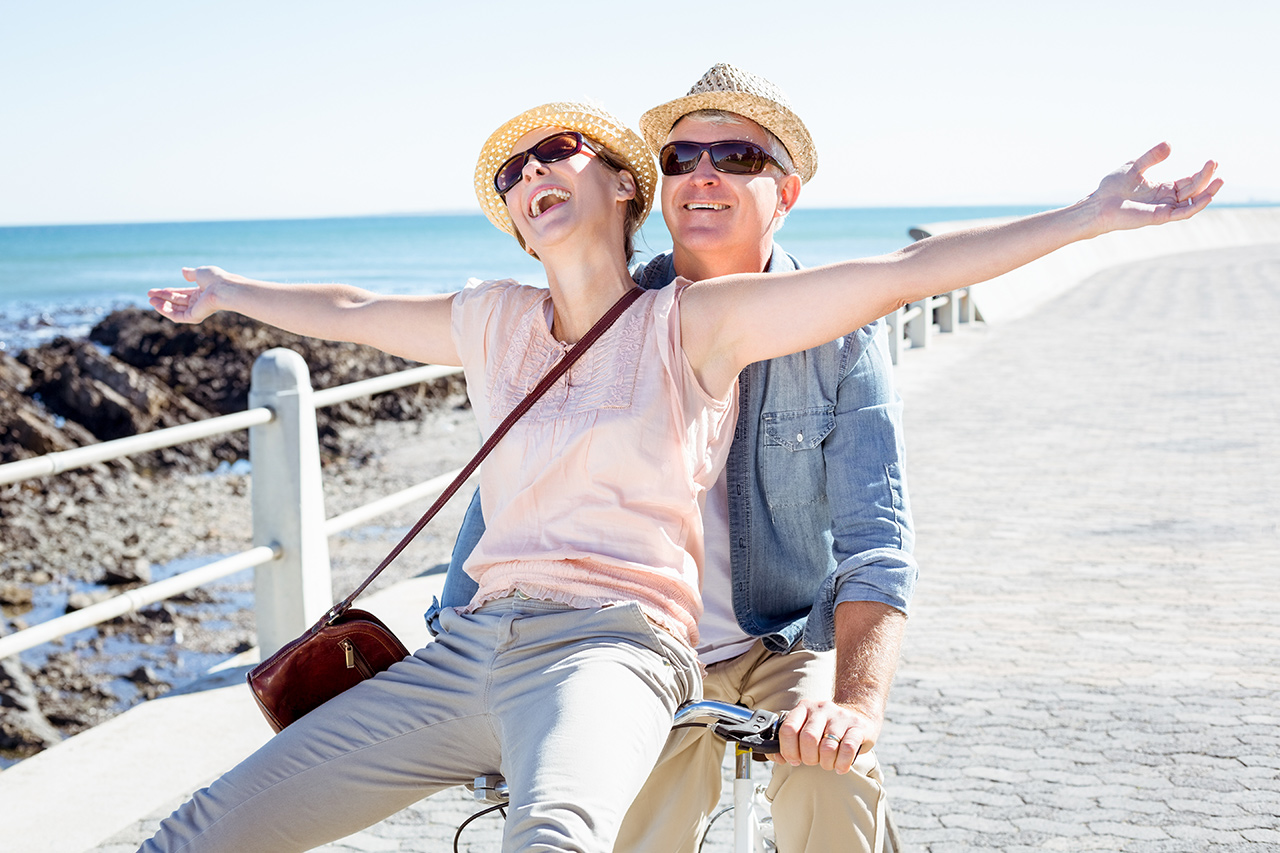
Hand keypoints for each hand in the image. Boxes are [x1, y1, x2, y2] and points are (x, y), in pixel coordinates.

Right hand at [148, 266, 236, 323]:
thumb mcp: (201, 272)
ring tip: (150, 300)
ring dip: (162, 305)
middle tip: (149, 295)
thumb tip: (183, 271)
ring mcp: (197, 310)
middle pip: (177, 301)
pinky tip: (157, 305)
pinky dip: (166, 311)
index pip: (182, 293)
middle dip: (163, 298)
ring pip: (176, 310)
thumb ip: (191, 273)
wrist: (223, 289)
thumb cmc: (215, 279)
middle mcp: (199, 303)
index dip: (169, 292)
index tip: (155, 290)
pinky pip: (177, 316)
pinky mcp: (194, 317)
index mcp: (202, 292)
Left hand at [770, 697, 880, 774]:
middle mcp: (821, 708)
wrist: (858, 715)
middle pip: (808, 739)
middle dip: (808, 758)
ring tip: (828, 763)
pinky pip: (848, 750)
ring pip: (828, 747)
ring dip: (826, 763)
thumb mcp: (805, 727)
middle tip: (813, 761)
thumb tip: (777, 757)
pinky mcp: (858, 727)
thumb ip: (787, 741)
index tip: (793, 759)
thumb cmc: (826, 728)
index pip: (788, 729)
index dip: (788, 749)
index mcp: (804, 707)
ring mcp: (841, 717)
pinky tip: (840, 766)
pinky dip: (842, 764)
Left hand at [1086, 142, 1222, 234]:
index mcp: (1162, 189)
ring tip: (1220, 179)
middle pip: (1193, 190)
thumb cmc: (1112, 188)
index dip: (1201, 174)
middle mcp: (1166, 200)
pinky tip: (1207, 196)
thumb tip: (1170, 144)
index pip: (1188, 182)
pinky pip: (1182, 213)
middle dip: (1206, 177)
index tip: (1212, 161)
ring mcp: (1163, 209)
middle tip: (1214, 162)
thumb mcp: (1134, 167)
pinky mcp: (1158, 217)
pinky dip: (1196, 206)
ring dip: (1207, 192)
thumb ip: (1152, 157)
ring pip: (1192, 202)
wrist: (1098, 204)